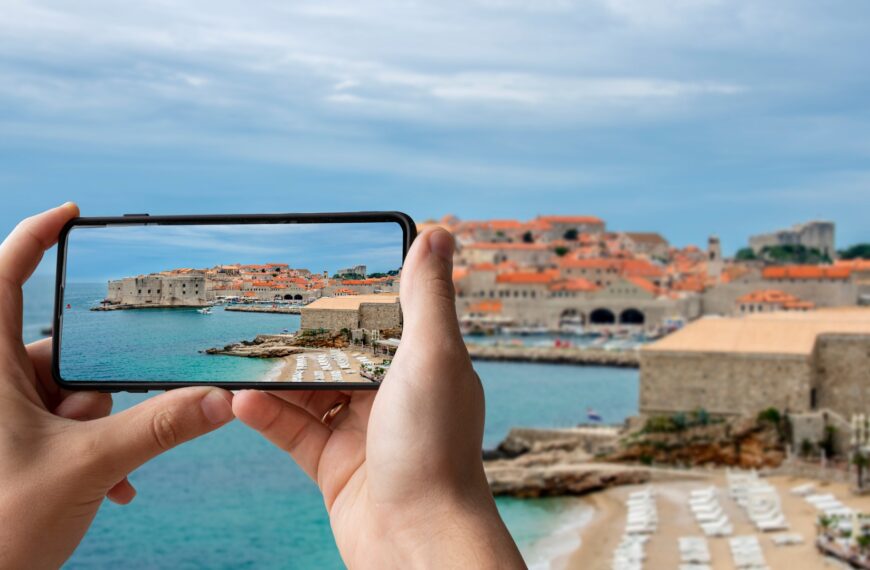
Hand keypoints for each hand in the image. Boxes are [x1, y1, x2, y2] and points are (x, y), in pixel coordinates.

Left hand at [0, 204, 235, 568]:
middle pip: (60, 352)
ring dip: (98, 429)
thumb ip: (157, 428)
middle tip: (96, 429)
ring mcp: (5, 416)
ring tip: (102, 472)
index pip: (2, 278)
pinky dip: (91, 449)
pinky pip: (65, 426)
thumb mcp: (86, 467)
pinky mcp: (17, 442)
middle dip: (94, 390)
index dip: (33, 238)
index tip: (71, 213)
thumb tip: (220, 400)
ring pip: (70, 395)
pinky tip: (106, 485)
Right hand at [233, 228, 523, 568]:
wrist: (418, 542)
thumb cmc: (435, 447)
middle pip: (339, 354)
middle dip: (301, 335)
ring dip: (275, 376)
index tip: (313, 270)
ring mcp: (362, 431)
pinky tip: (239, 399)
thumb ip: (427, 296)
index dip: (350, 296)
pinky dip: (266, 414)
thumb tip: (440, 232)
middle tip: (259, 310)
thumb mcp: (433, 357)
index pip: (381, 318)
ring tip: (238, 352)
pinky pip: (292, 430)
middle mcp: (394, 396)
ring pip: (310, 390)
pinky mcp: (333, 465)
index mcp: (423, 366)